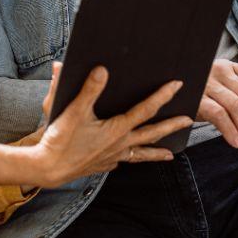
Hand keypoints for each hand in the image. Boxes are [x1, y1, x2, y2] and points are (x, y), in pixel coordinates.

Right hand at [30, 62, 191, 187]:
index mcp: (116, 129)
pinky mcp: (103, 165)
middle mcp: (119, 144)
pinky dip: (129, 158)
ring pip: (140, 153)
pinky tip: (129, 156)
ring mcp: (112, 157)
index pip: (146, 110)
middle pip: (152, 134)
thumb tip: (101, 70)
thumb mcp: (73, 110)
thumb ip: (89, 90)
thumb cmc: (60, 139)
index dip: (162, 96)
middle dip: (171, 126)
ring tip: (170, 154)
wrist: (47, 168)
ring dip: (156, 152)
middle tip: (189, 121)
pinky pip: (122, 161)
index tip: (177, 86)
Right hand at [195, 59, 237, 149]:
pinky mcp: (197, 98)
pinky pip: (219, 115)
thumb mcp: (219, 90)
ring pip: (236, 106)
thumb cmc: (199, 94)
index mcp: (230, 69)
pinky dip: (230, 130)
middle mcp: (220, 72)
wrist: (167, 92)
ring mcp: (208, 83)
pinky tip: (235, 142)